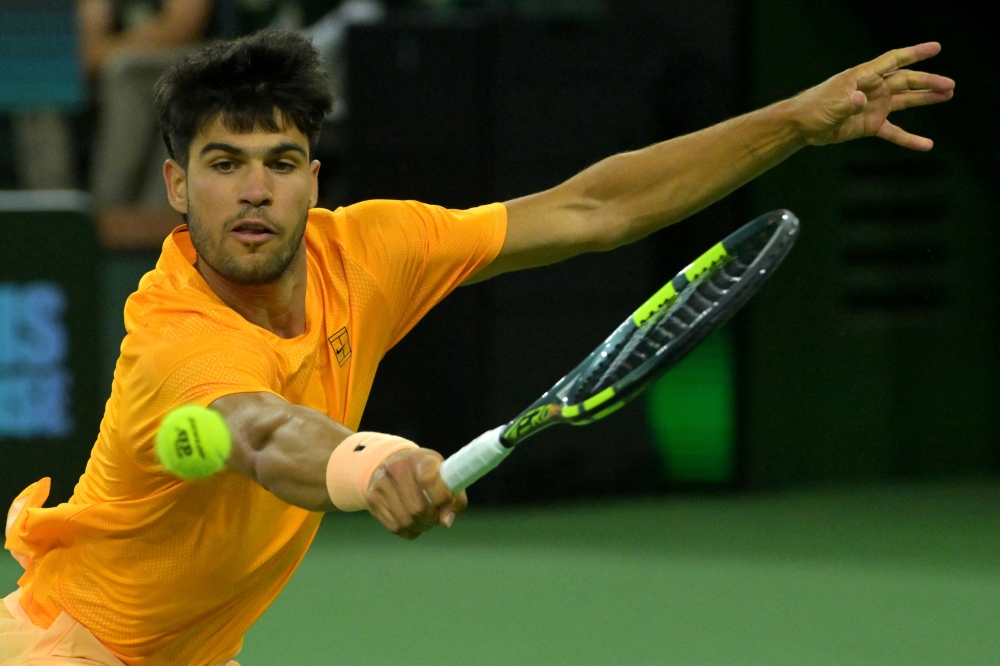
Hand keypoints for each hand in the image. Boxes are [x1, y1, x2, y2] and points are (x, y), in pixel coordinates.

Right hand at [365, 448, 467, 539]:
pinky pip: (395, 527)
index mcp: (418, 459)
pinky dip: (409, 530)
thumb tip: (446, 521)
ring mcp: (381, 485)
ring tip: (425, 519)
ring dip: (421, 526)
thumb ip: (454, 496)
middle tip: (436, 516)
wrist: (388, 461)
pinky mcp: (372, 499)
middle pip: (417, 508)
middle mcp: (396, 469)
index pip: (430, 481)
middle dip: (432, 518)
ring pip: (406, 521)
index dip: (443, 498)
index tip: (446, 502)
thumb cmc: (423, 469)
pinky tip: (413, 521)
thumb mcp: (442, 472)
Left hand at [791, 42, 954, 150]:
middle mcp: (873, 88)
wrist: (802, 126)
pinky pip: (894, 132)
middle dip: (928, 82)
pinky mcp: (870, 125)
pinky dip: (909, 139)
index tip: (935, 48)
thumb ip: (847, 103)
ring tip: (948, 95)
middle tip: (950, 85)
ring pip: (906, 100)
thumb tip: (860, 100)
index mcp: (864, 77)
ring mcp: (874, 106)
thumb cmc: (813, 109)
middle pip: (906, 81)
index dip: (914, 54)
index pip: (893, 61)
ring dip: (926, 98)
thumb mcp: (830, 106)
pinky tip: (926, 145)